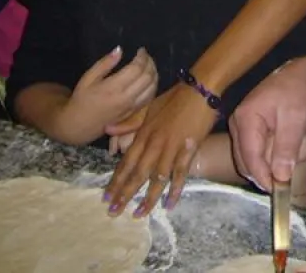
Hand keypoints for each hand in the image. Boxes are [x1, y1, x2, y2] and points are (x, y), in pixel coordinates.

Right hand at [58, 46, 158, 145]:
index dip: (142, 57)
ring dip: (154, 74)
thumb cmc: (82, 99)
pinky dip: (153, 85)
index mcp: (114, 88)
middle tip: (145, 55)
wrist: (79, 124)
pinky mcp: (134, 113)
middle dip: (150, 63)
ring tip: (149, 64)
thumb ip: (105, 63)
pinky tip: (149, 78)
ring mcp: (132, 107)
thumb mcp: (88, 78)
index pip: (136, 69)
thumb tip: (120, 49)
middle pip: (148, 77)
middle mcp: (126, 98)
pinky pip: (150, 97)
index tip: (141, 50)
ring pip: (152, 88)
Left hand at [104, 81, 218, 216]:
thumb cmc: (174, 98)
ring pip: (156, 178)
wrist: (199, 90)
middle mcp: (154, 144)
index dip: (115, 181)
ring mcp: (171, 148)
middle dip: (124, 194)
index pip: (126, 162)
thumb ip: (129, 122)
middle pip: (137, 174)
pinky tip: (168, 205)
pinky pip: (179, 174)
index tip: (106, 197)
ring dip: (147, 198)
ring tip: (138, 214)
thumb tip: (107, 130)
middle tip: (114, 212)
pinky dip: (174, 190)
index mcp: (143, 135)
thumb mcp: (147, 107)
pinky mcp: (188, 150)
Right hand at [229, 59, 305, 190]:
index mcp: (245, 118)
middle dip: (267, 171)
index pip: (250, 157)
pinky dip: (268, 158)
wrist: (294, 79)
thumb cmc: (295, 94)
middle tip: (289, 170)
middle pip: (246, 162)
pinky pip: (252, 156)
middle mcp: (236, 125)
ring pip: (249, 162)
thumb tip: (280, 177)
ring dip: (268, 165)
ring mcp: (238, 130)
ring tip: (290, 151)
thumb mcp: (296, 118)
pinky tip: (283, 149)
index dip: (263, 177)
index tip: (279, 191)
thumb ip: (286, 146)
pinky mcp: (244, 134)